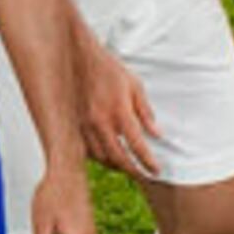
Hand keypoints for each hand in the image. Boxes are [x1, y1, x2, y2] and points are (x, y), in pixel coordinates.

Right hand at [82, 44, 160, 178]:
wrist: (82, 59)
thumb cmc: (110, 70)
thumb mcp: (135, 87)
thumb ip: (145, 113)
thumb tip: (157, 133)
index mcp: (118, 112)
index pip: (136, 145)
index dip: (147, 161)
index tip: (156, 170)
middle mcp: (100, 122)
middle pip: (117, 157)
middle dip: (132, 170)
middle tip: (143, 175)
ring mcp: (85, 124)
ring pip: (100, 156)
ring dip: (115, 165)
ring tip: (128, 167)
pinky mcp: (76, 124)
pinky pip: (86, 149)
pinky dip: (98, 157)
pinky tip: (108, 157)